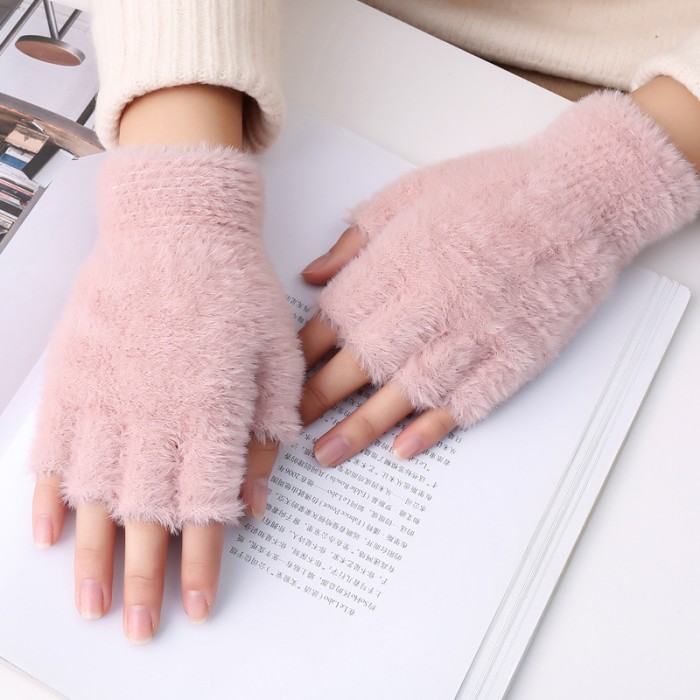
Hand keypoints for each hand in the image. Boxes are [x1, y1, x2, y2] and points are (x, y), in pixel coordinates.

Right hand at [29, 144, 302, 641]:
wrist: (177, 223)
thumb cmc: (235, 285)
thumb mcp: (276, 354)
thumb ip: (266, 430)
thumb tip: (255, 505)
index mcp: (211, 412)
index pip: (205, 509)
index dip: (201, 564)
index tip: (197, 607)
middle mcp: (154, 416)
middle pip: (148, 516)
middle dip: (145, 580)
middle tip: (139, 630)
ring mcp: (106, 396)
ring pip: (97, 496)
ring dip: (93, 557)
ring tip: (90, 607)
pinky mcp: (74, 375)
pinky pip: (55, 448)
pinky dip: (51, 496)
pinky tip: (51, 534)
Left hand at [299, 92, 699, 466]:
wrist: (581, 197)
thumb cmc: (495, 188)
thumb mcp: (411, 193)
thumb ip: (357, 239)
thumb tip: (312, 277)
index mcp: (400, 262)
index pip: (336, 320)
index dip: (305, 352)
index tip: (283, 373)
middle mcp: (431, 305)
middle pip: (361, 363)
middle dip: (320, 398)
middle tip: (289, 428)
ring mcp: (475, 334)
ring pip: (406, 392)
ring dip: (364, 428)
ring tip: (329, 455)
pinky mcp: (514, 354)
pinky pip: (468, 400)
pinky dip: (435, 427)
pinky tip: (405, 449)